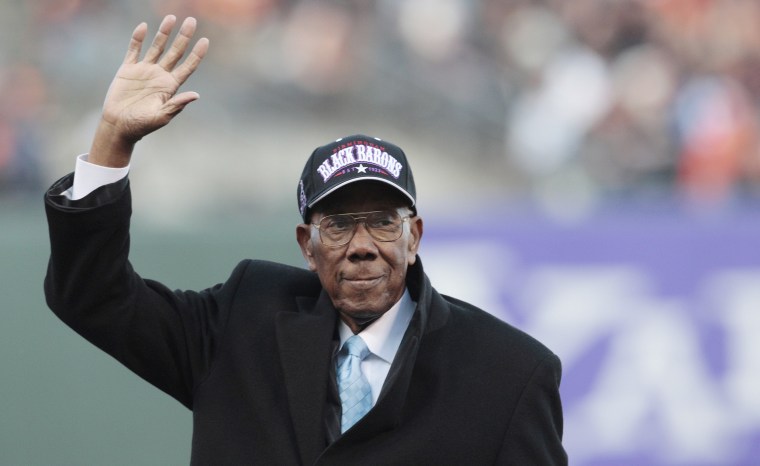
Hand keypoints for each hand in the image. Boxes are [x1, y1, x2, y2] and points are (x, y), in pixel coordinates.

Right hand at [89, 15, 208, 166]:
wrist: (119, 126)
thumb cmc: (142, 125)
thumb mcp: (161, 116)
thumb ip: (177, 105)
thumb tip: (196, 95)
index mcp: (170, 87)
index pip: (188, 67)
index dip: (197, 54)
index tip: (205, 41)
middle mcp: (160, 75)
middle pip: (175, 52)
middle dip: (184, 37)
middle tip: (192, 20)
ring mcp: (144, 70)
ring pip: (157, 47)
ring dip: (164, 33)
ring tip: (171, 18)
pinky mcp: (128, 69)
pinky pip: (134, 50)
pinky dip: (138, 38)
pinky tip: (143, 27)